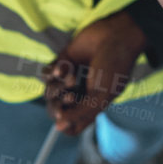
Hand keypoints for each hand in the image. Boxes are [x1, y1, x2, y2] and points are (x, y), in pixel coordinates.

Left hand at [43, 11, 146, 134]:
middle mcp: (79, 94)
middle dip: (58, 105)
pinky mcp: (62, 62)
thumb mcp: (101, 95)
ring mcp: (69, 78)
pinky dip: (53, 71)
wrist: (116, 36)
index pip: (70, 125)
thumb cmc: (114, 67)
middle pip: (56, 110)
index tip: (64, 116)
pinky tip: (65, 66)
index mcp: (91, 106)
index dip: (64, 124)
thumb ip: (80, 113)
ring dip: (58, 87)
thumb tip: (58, 128)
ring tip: (73, 77)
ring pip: (49, 92)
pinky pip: (46, 74)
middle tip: (70, 97)